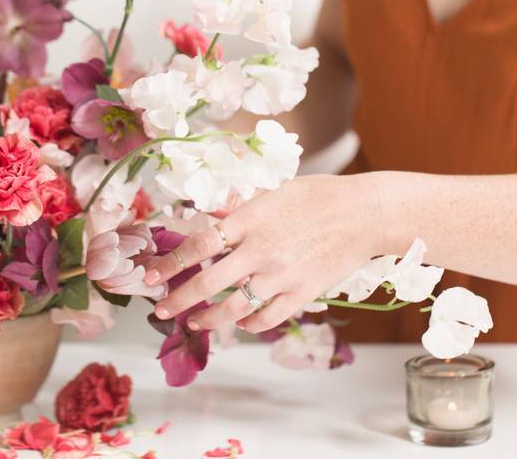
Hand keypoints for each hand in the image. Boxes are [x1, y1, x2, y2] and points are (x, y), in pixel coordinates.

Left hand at [143, 173, 383, 332]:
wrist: (365, 214)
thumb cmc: (321, 196)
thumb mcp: (277, 191)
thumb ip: (240, 205)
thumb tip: (211, 210)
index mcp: (251, 219)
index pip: (199, 245)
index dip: (171, 264)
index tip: (150, 276)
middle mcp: (261, 250)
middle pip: (207, 282)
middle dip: (178, 300)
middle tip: (160, 310)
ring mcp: (282, 275)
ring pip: (233, 307)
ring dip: (207, 318)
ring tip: (193, 322)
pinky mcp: (302, 293)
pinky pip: (266, 318)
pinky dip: (248, 324)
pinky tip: (239, 323)